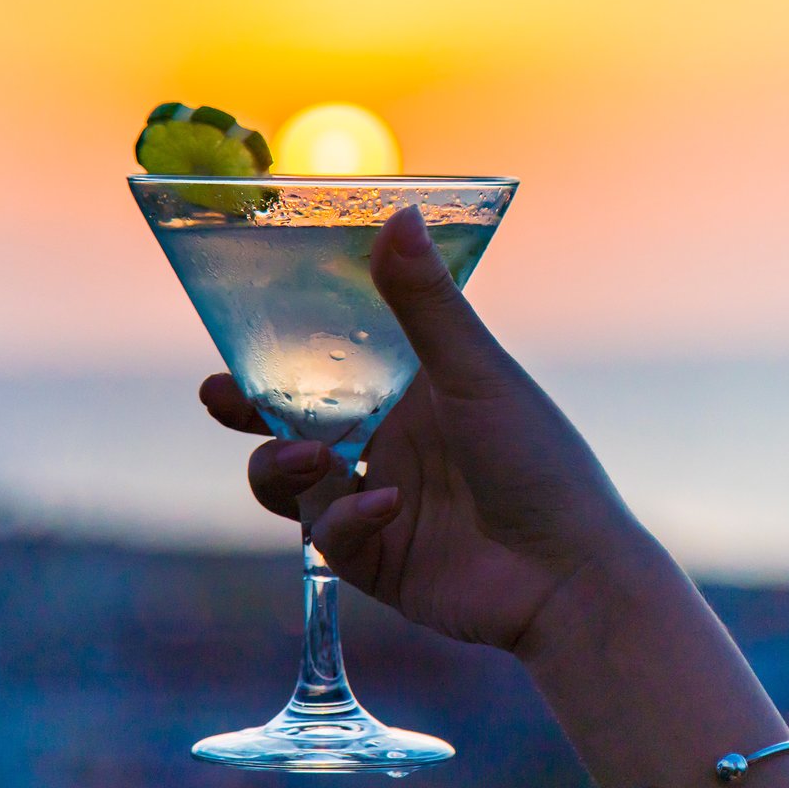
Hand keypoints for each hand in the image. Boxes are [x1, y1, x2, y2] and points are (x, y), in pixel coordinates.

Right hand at [202, 206, 666, 654]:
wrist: (568, 576)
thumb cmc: (539, 461)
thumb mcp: (475, 374)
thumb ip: (425, 304)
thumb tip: (398, 211)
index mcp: (412, 391)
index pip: (329, 361)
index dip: (277, 351)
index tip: (235, 336)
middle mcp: (389, 443)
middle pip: (291, 421)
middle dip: (250, 411)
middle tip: (220, 397)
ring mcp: (377, 502)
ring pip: (292, 481)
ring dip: (283, 465)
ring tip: (312, 457)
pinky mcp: (375, 559)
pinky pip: (329, 535)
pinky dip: (346, 519)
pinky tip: (387, 508)